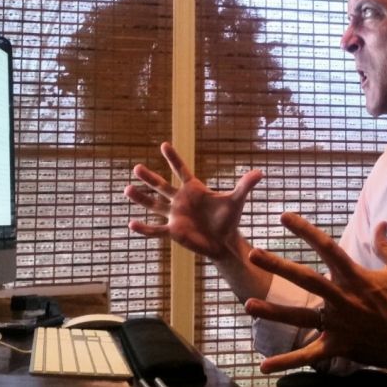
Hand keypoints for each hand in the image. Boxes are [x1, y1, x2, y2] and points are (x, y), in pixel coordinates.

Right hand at [123, 142, 262, 259]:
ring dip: (140, 198)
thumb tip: (260, 172)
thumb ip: (245, 185)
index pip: (181, 170)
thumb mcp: (236, 200)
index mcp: (194, 189)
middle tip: (136, 168)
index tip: (163, 145)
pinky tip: (131, 224)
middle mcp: (180, 200)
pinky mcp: (173, 231)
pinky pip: (155, 229)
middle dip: (149, 178)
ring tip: (126, 189)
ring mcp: (174, 215)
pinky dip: (143, 228)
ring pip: (154, 205)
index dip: (173, 159)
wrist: (223, 241)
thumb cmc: (228, 219)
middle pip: (161, 186)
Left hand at [244, 213, 386, 373]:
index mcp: (357, 276)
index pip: (327, 247)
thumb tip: (380, 224)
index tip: (284, 217)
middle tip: (254, 254)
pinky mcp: (340, 347)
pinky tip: (264, 366)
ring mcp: (341, 324)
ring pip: (301, 317)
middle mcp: (344, 298)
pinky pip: (310, 355)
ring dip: (273, 312)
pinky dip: (287, 361)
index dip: (305, 230)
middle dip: (278, 266)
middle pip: (306, 279)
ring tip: (248, 305)